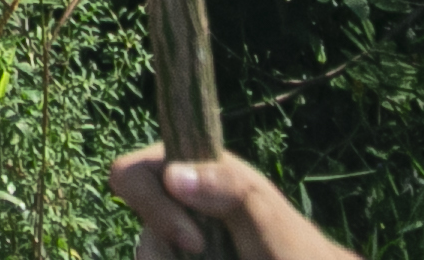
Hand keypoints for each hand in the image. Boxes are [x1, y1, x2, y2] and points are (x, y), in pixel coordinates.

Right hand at [107, 149, 352, 259]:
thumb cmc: (293, 246)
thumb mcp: (265, 214)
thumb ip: (227, 189)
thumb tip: (173, 176)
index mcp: (189, 172)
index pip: (131, 174)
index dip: (150, 207)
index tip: (194, 241)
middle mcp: (175, 208)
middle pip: (143, 238)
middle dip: (168, 257)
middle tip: (209, 257)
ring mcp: (176, 246)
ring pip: (153, 259)